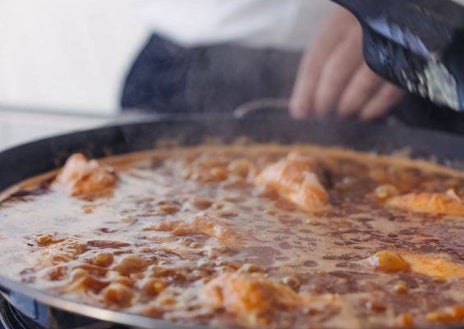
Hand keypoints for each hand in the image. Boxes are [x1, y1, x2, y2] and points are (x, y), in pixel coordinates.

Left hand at [290, 8, 404, 120]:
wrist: (403, 20)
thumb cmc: (363, 36)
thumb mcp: (340, 38)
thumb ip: (320, 67)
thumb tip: (300, 110)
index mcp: (341, 21)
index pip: (317, 56)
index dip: (306, 88)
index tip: (299, 113)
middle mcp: (364, 29)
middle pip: (337, 69)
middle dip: (325, 97)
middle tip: (322, 115)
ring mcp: (389, 43)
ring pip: (365, 80)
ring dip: (350, 103)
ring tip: (343, 114)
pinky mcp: (410, 60)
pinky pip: (391, 88)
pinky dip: (377, 106)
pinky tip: (366, 115)